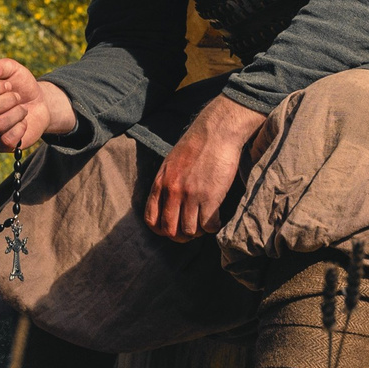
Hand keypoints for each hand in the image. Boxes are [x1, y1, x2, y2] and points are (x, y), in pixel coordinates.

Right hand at [0, 58, 73, 152]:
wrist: (40, 102)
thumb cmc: (21, 85)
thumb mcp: (12, 69)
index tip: (9, 85)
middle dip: (8, 100)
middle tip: (17, 96)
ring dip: (16, 113)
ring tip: (22, 109)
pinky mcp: (1, 145)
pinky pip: (6, 140)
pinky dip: (20, 128)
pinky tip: (23, 122)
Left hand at [145, 93, 267, 241]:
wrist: (216, 132)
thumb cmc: (196, 145)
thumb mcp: (171, 163)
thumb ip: (166, 183)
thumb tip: (166, 203)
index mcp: (160, 183)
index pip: (151, 220)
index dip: (161, 230)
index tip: (172, 228)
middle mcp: (172, 192)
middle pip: (170, 231)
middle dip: (180, 236)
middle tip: (191, 230)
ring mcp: (190, 196)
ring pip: (189, 231)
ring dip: (198, 231)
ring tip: (205, 222)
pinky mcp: (210, 198)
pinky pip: (208, 226)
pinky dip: (213, 226)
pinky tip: (217, 218)